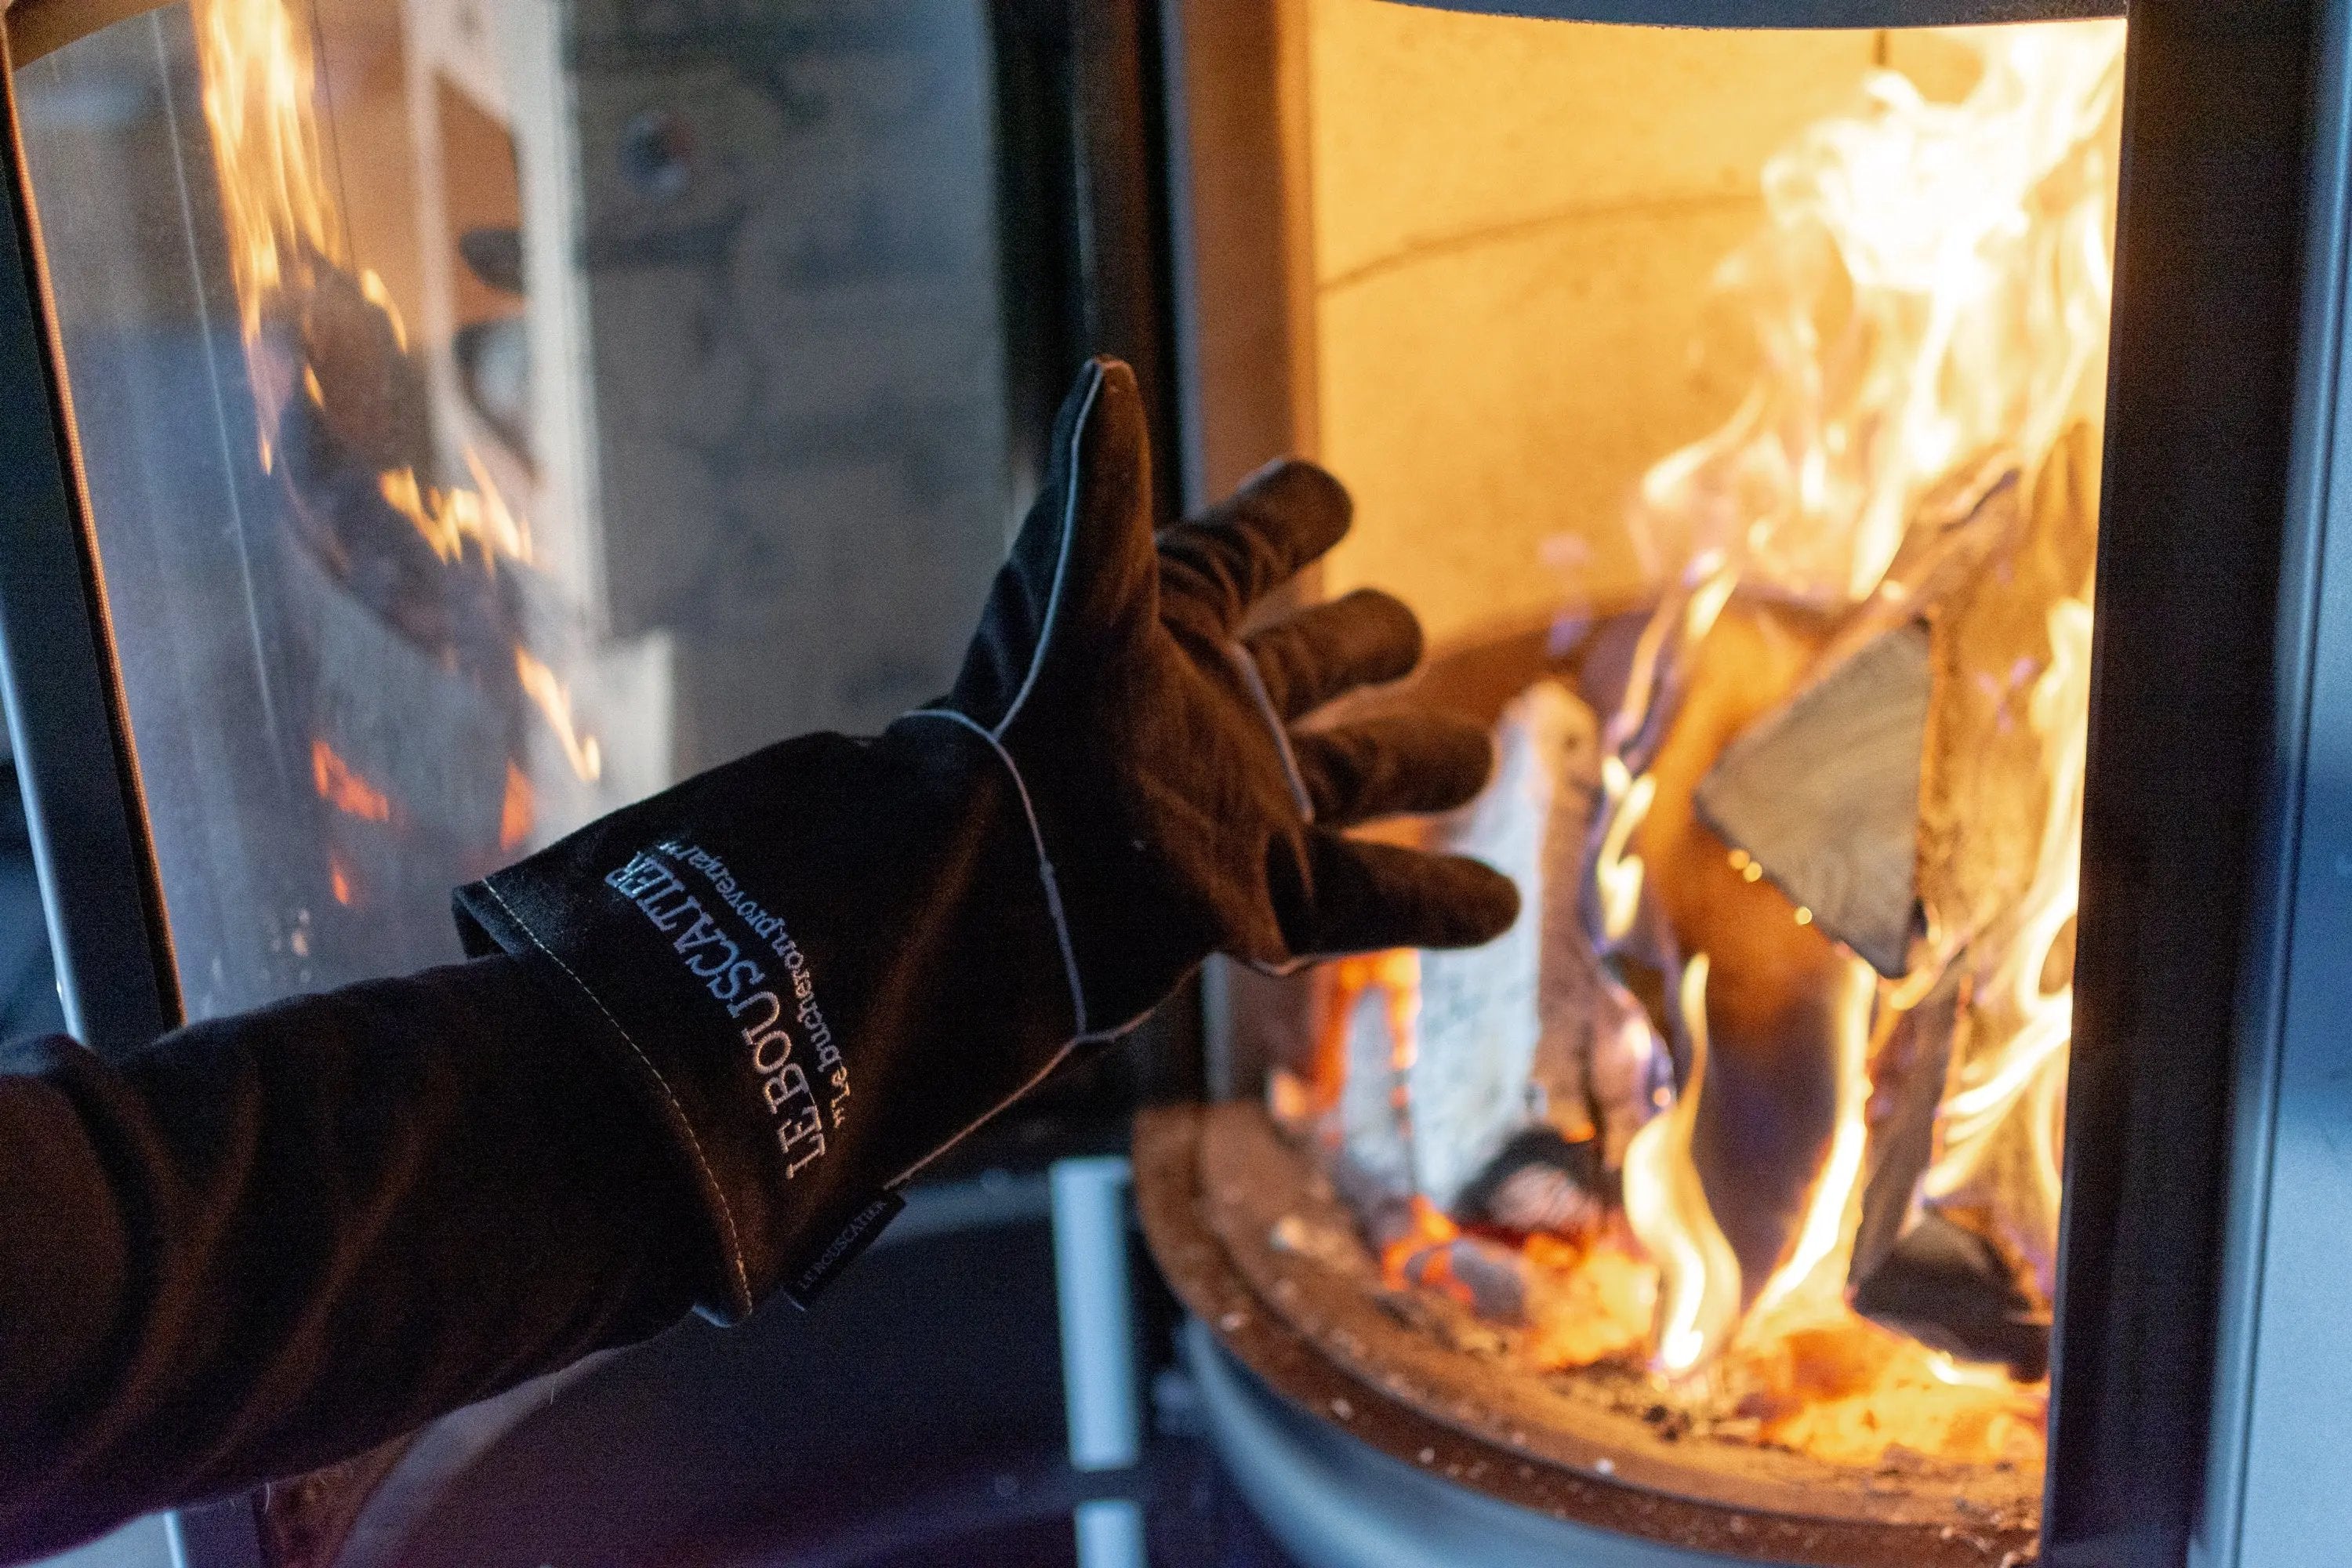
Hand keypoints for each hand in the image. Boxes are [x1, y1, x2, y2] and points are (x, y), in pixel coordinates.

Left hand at [902, 357, 1520, 1038]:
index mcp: (1170, 626)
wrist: (995, 887)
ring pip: (1358, 777)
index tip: (1328, 497)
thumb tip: (1103, 375)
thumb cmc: (1025, 728)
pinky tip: (1499, 906)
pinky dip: (1437, 899)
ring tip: (1478, 760)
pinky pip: (1370, 896)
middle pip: (1315, 664)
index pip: (1247, 549)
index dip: (1290, 513)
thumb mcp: (1071, 592)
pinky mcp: (1262, 899)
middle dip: (1365, 641)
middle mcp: (1215, 713)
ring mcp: (1244, 808)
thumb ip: (1100, 487)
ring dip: (1421, 763)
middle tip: (1404, 629)